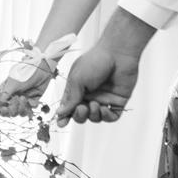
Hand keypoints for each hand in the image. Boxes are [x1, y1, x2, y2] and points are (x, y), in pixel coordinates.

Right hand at [0, 55, 54, 116]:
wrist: (42, 68)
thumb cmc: (25, 72)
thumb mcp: (13, 82)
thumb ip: (5, 93)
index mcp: (6, 91)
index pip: (0, 103)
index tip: (1, 109)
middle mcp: (14, 97)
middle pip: (10, 110)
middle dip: (11, 109)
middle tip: (14, 104)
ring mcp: (24, 99)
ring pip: (20, 111)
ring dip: (22, 108)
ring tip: (24, 98)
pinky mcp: (33, 100)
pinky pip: (31, 108)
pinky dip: (31, 105)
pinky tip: (32, 100)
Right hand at [53, 8, 155, 125]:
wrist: (118, 54)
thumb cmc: (95, 61)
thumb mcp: (77, 79)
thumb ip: (70, 98)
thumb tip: (60, 112)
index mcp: (77, 89)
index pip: (68, 106)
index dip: (64, 116)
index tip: (61, 123)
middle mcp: (89, 95)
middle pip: (81, 115)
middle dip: (79, 115)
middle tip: (82, 108)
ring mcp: (104, 99)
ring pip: (95, 117)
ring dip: (93, 115)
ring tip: (96, 105)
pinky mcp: (117, 102)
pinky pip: (111, 117)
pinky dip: (106, 117)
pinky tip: (104, 109)